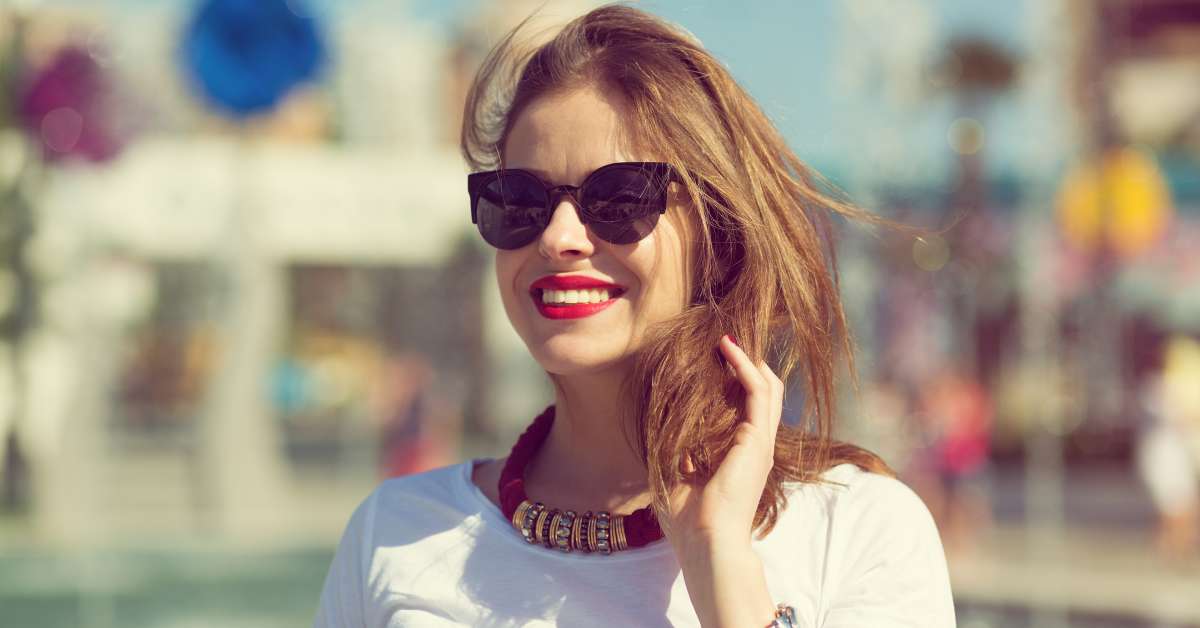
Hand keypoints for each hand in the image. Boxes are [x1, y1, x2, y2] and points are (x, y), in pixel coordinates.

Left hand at [665, 334, 784, 550]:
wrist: (706, 542)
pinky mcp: (757, 440)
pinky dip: (744, 366)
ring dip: (747, 359)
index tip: (716, 358)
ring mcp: (760, 442)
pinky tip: (727, 348)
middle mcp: (757, 446)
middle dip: (748, 364)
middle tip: (724, 341)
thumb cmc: (690, 521)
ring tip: (726, 337)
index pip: (749, 408)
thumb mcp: (679, 475)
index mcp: (742, 455)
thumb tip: (664, 428)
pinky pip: (757, 391)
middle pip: (765, 392)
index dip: (737, 381)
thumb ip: (680, 451)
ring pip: (767, 386)